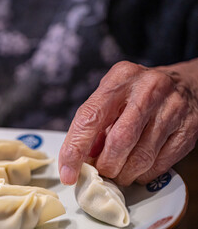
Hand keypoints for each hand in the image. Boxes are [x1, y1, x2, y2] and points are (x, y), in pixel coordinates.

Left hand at [59, 60, 197, 185]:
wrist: (186, 83)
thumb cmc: (138, 93)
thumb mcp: (112, 95)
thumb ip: (94, 123)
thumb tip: (80, 159)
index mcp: (119, 78)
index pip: (90, 117)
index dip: (75, 149)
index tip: (68, 172)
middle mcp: (147, 90)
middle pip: (119, 140)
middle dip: (105, 165)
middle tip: (100, 171)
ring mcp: (172, 108)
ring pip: (141, 157)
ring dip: (124, 173)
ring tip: (118, 172)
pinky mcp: (189, 129)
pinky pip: (161, 164)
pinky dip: (143, 174)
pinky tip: (138, 168)